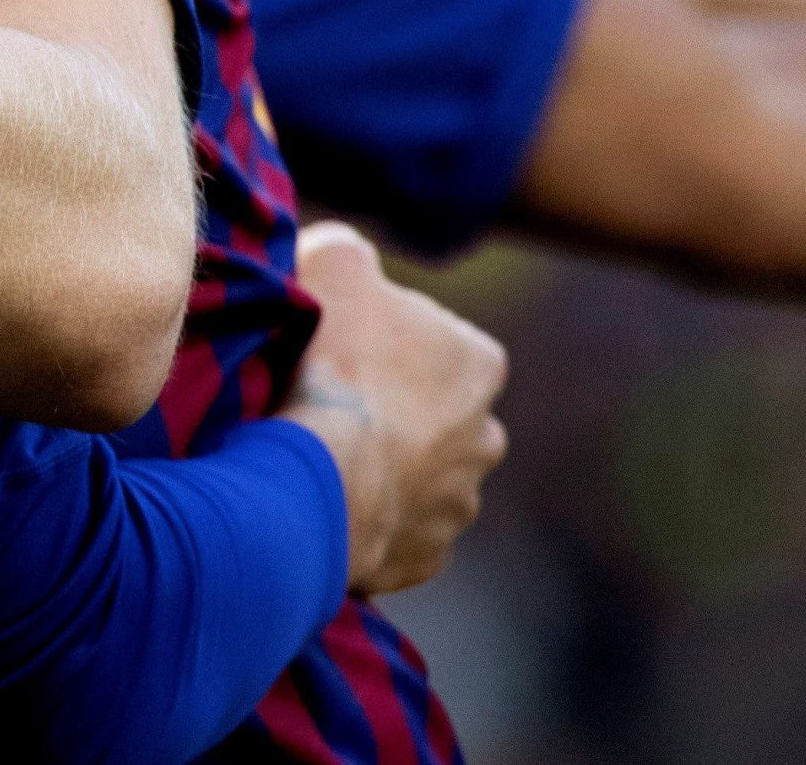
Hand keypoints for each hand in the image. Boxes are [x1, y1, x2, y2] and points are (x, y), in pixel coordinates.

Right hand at [277, 222, 509, 594]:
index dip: (386, 338)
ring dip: (380, 467)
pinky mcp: (427, 556)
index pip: (441, 341)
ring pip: (418, 477)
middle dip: (394, 410)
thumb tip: (344, 252)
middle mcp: (487, 437)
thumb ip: (348, 249)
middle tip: (329, 403)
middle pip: (435, 414)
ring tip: (318, 455)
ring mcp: (458, 505)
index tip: (339, 344)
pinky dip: (364, 516)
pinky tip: (322, 497)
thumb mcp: (334, 263)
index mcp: (480, 364)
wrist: (324, 477)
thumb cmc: (336, 364)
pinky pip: (394, 531)